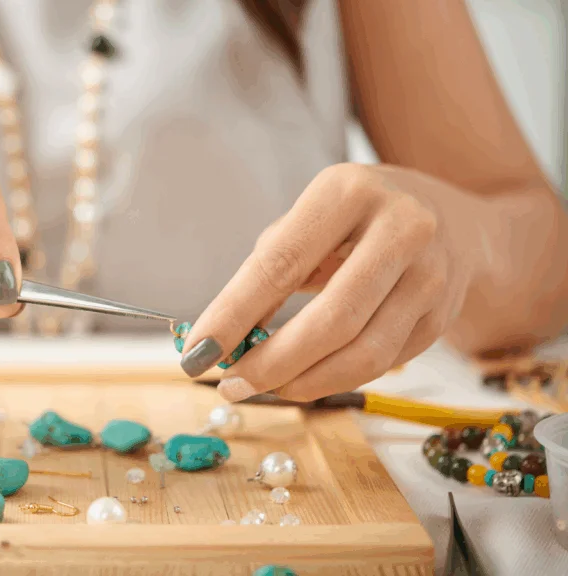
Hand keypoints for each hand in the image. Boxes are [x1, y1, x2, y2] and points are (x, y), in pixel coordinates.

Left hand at [180, 163, 487, 399]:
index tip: (197, 352)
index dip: (234, 314)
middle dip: (270, 363)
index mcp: (348, 191)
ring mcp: (431, 274)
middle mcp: (401, 227)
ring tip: (260, 387)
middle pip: (330, 320)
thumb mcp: (311, 217)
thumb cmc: (357, 218)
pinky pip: (382, 364)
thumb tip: (223, 334)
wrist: (456, 219)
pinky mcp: (442, 316)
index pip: (279, 264)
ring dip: (301, 383)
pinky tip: (302, 378)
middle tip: (230, 383)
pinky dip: (332, 380)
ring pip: (362, 354)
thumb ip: (269, 266)